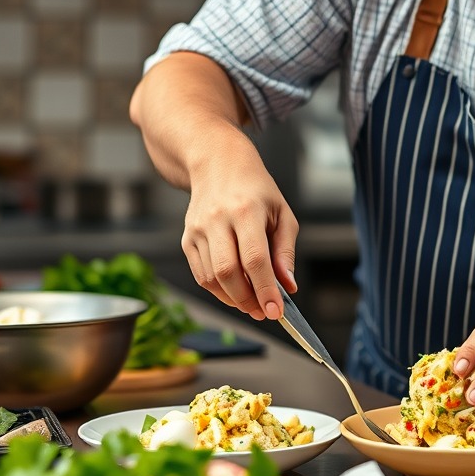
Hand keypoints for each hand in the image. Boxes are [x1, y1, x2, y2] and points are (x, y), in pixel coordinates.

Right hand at [181, 138, 297, 321]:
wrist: (218, 163)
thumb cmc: (257, 189)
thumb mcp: (282, 213)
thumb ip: (285, 251)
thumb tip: (287, 286)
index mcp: (247, 210)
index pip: (255, 259)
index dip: (265, 290)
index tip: (276, 312)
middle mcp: (218, 219)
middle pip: (228, 272)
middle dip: (247, 300)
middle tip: (264, 312)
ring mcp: (198, 229)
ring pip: (211, 277)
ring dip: (233, 299)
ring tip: (253, 303)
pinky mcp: (187, 238)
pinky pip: (200, 274)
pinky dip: (218, 290)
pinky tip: (235, 291)